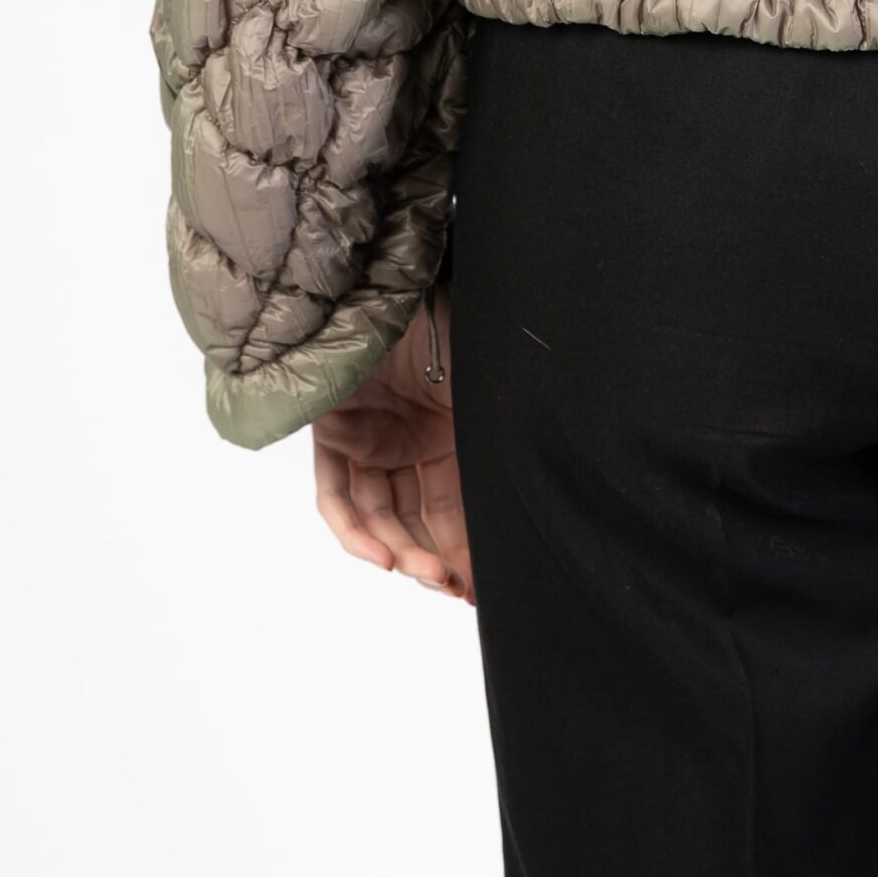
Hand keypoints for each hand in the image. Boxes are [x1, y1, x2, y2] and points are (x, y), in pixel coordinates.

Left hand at [312, 285, 471, 604]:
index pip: (458, 502)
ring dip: (403, 552)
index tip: (484, 585)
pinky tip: (385, 558)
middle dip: (440, 558)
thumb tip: (544, 490)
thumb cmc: (449, 323)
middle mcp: (410, 438)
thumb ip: (495, 442)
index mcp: (452, 429)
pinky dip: (357, 532)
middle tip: (460, 588)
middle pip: (421, 517)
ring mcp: (370, 437)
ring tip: (429, 576)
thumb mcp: (488, 392)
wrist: (393, 289)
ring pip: (381, 516)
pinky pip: (338, 498)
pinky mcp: (333, 433)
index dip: (469, 547)